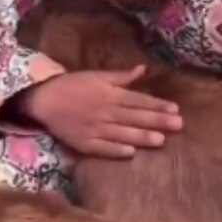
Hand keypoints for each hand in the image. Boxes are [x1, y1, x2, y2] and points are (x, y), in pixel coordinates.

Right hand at [16, 67, 182, 158]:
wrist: (42, 100)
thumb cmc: (71, 85)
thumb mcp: (96, 75)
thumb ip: (120, 76)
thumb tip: (142, 69)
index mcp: (109, 94)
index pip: (138, 100)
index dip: (157, 105)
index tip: (175, 110)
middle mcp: (105, 112)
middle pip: (135, 117)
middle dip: (157, 121)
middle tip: (178, 126)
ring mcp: (94, 129)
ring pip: (122, 133)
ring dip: (141, 136)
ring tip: (160, 141)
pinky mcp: (83, 143)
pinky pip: (102, 148)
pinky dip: (116, 150)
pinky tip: (130, 153)